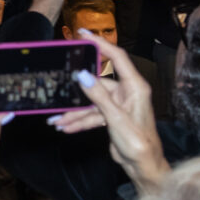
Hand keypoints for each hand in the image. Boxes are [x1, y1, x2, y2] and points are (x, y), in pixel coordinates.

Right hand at [53, 31, 170, 190]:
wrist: (143, 166)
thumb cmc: (139, 143)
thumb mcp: (116, 118)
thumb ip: (98, 96)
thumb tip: (83, 75)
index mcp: (134, 87)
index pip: (117, 57)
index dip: (100, 44)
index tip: (82, 34)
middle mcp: (127, 92)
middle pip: (97, 82)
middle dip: (76, 89)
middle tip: (58, 81)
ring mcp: (118, 105)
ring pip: (91, 102)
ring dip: (74, 111)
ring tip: (56, 119)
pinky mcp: (112, 117)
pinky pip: (91, 114)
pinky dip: (79, 121)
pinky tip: (65, 127)